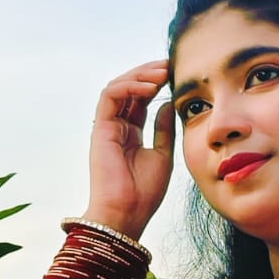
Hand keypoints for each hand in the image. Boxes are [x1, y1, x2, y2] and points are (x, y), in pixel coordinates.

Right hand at [85, 59, 175, 237]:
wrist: (127, 213)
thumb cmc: (144, 192)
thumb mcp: (163, 155)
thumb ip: (163, 129)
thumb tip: (168, 104)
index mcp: (131, 133)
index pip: (142, 99)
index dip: (158, 84)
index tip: (178, 75)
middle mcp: (117, 127)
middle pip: (129, 89)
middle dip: (149, 73)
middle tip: (171, 65)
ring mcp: (107, 126)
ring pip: (118, 87)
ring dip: (140, 76)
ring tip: (163, 73)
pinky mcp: (100, 128)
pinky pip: (110, 96)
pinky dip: (129, 87)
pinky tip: (150, 88)